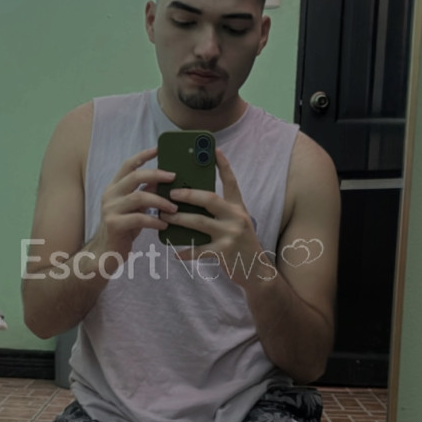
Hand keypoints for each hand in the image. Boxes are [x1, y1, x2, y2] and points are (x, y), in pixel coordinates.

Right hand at [92, 145, 176, 269]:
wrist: (105, 253)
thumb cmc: (123, 230)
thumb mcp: (135, 209)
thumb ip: (144, 193)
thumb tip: (163, 180)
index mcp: (114, 188)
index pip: (128, 165)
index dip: (143, 155)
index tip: (158, 149)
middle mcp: (110, 195)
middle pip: (135, 176)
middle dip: (157, 174)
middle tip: (174, 178)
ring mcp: (110, 209)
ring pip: (139, 197)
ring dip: (160, 201)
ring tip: (174, 208)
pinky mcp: (114, 224)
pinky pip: (139, 218)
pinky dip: (154, 221)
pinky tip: (164, 225)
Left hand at [160, 148, 270, 287]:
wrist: (257, 271)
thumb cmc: (241, 244)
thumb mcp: (236, 222)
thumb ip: (220, 211)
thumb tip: (191, 200)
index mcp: (238, 207)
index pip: (231, 182)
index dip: (223, 165)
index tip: (213, 150)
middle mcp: (236, 217)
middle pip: (210, 199)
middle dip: (188, 194)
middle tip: (171, 193)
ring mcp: (231, 234)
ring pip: (200, 222)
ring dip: (179, 219)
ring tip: (164, 216)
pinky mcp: (224, 252)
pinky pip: (199, 250)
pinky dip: (185, 251)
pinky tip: (174, 251)